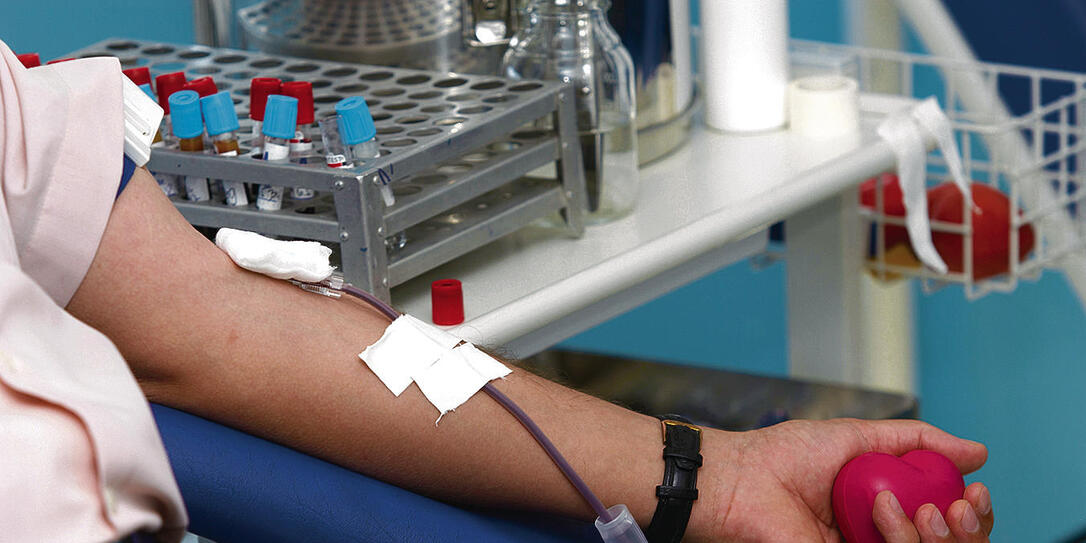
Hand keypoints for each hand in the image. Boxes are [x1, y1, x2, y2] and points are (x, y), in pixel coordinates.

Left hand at [683, 418, 990, 541]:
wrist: (741, 481)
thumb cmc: (784, 457)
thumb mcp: (858, 437)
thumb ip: (916, 441)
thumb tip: (978, 452)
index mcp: (886, 509)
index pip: (946, 524)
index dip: (971, 516)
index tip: (974, 493)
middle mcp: (879, 537)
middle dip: (966, 530)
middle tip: (958, 506)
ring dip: (935, 535)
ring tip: (907, 508)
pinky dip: (905, 541)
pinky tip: (889, 518)